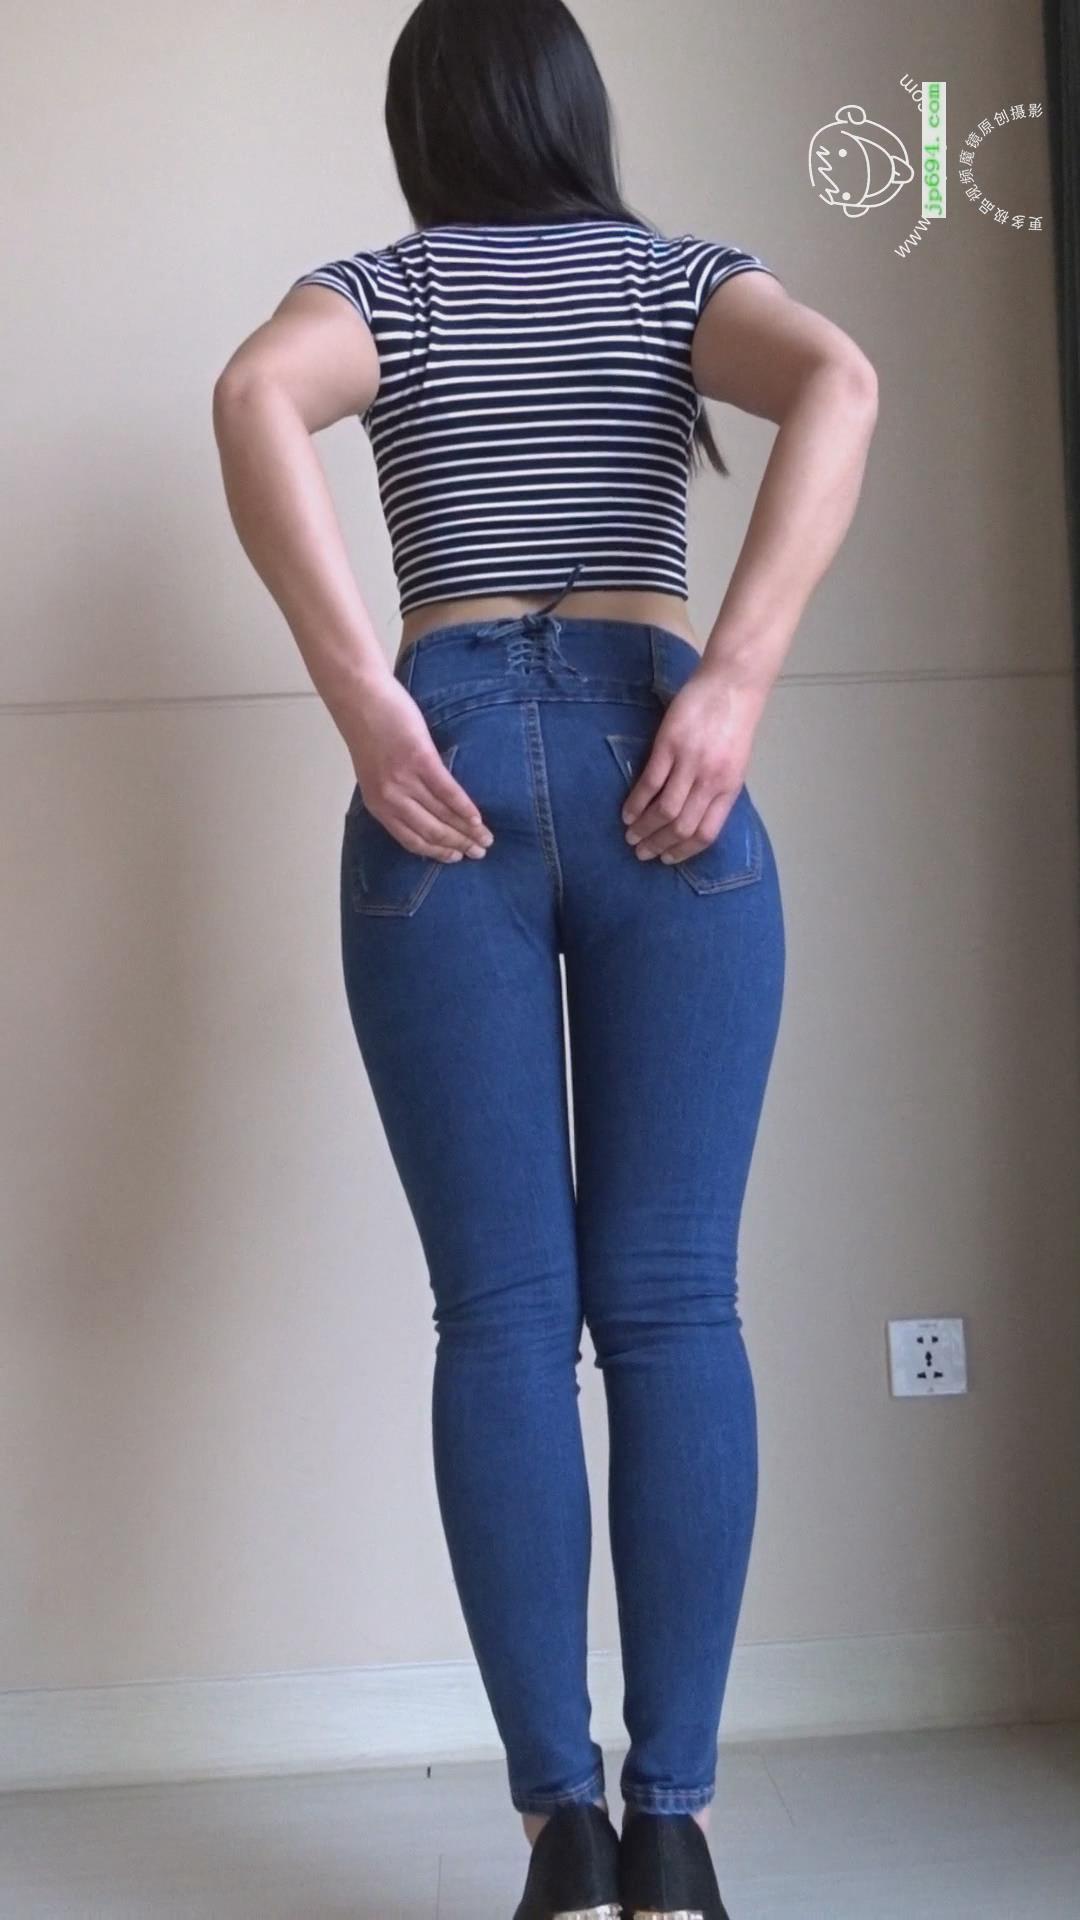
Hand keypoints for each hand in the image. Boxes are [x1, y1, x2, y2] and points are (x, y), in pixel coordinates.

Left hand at [347, 676, 492, 861]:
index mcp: (378, 804)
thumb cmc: (367, 731)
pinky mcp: (421, 760)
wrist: (358, 698)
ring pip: (442, 815)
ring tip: (486, 838)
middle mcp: (391, 799)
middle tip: (479, 853)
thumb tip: (425, 809)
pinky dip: (465, 807)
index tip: (455, 857)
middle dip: (458, 845)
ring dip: (467, 830)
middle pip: (431, 831)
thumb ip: (395, 793)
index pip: (412, 840)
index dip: (437, 852)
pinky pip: (447, 791)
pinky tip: (478, 817)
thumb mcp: (375, 772)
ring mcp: (406, 780)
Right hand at [622, 664, 767, 863]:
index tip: (667, 859)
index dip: (684, 851)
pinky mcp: (670, 746)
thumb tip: (694, 814)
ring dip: (644, 828)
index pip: (706, 833)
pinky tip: (627, 813)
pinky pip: (650, 783)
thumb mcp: (734, 763)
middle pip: (682, 827)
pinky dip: (637, 803)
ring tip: (630, 836)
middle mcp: (710, 781)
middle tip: (641, 853)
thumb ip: (715, 789)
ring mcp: (690, 763)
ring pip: (665, 810)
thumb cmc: (734, 723)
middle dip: (658, 844)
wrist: (732, 685)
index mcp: (729, 788)